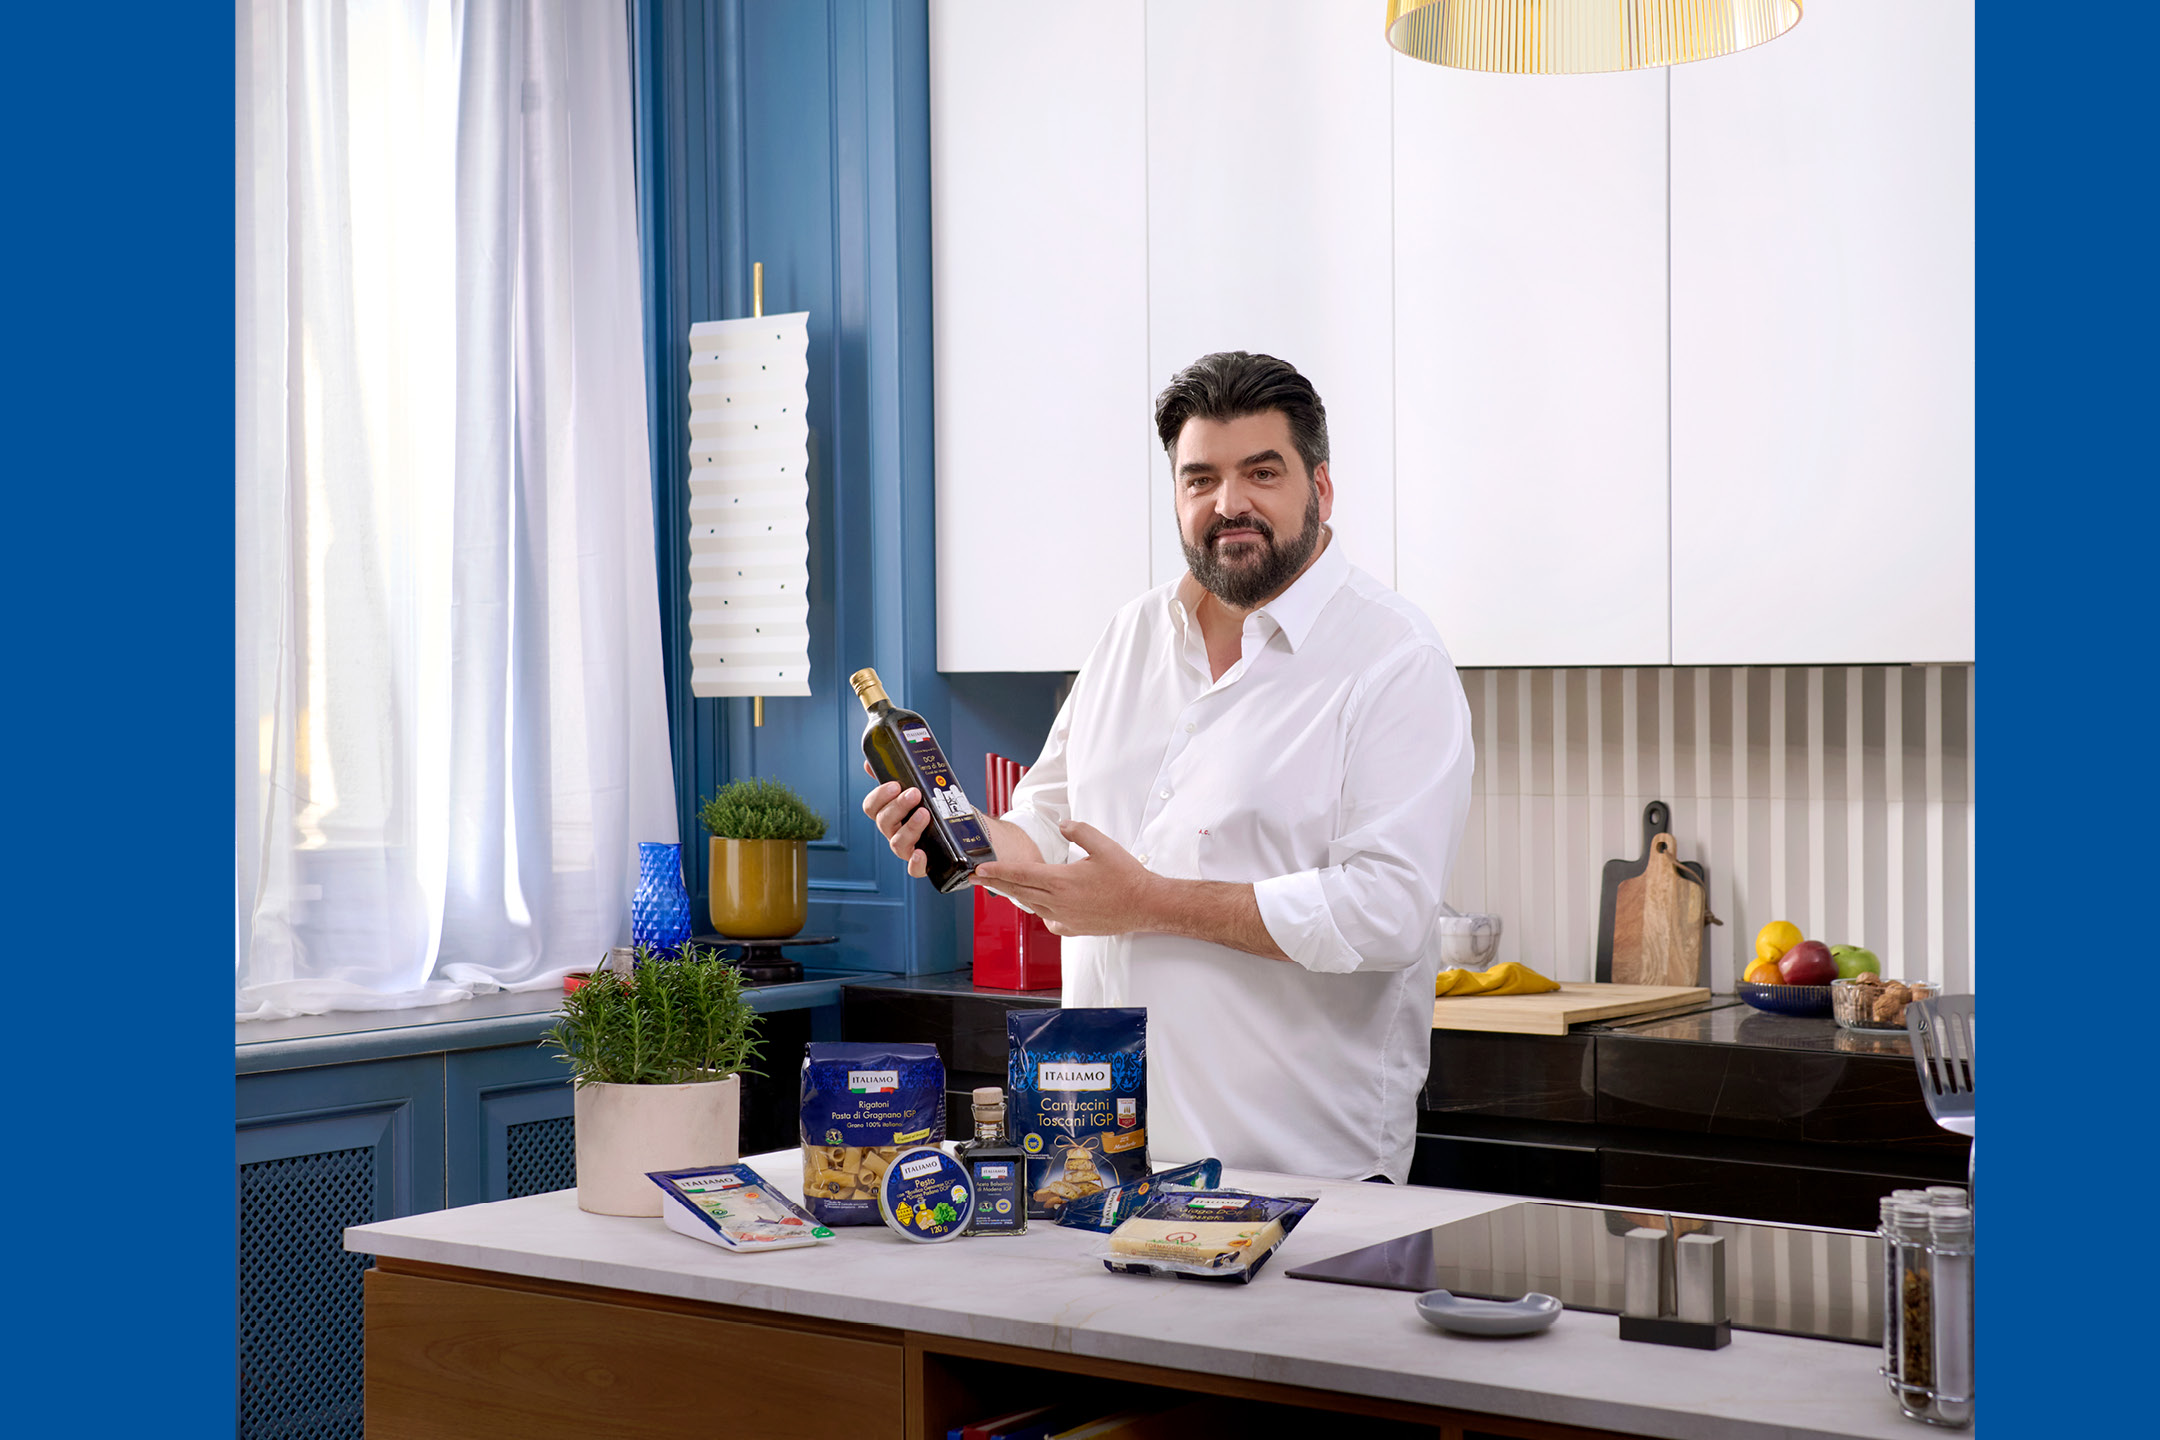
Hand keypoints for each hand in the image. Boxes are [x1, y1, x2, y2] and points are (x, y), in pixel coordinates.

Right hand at [861, 760, 930, 879]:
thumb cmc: (933, 806)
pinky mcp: (924, 864)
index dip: (879, 796)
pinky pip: (914, 870)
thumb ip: (895, 774)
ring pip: (898, 843)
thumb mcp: (917, 787)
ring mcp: (908, 849)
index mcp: (889, 814)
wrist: (960, 827)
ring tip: (925, 813)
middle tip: (914, 793)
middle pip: (884, 822)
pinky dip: (916, 863)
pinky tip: (922, 853)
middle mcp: (894, 832)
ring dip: (910, 827)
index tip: (895, 784)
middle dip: (898, 806)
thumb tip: (869, 763)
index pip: (871, 807)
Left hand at [973, 821, 1157, 936]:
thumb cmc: (1127, 877)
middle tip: (976, 878)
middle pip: (1018, 891)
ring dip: (1016, 895)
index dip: (998, 870)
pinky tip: (1040, 904)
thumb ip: (1079, 831)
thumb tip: (1062, 824)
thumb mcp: (1104, 846)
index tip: (980, 869)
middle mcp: (1058, 902)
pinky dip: (1039, 910)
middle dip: (995, 883)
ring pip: (1031, 905)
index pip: (1021, 873)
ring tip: (1003, 886)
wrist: (1145, 905)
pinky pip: (1047, 919)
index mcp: (1061, 881)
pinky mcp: (1072, 929)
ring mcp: (1064, 918)